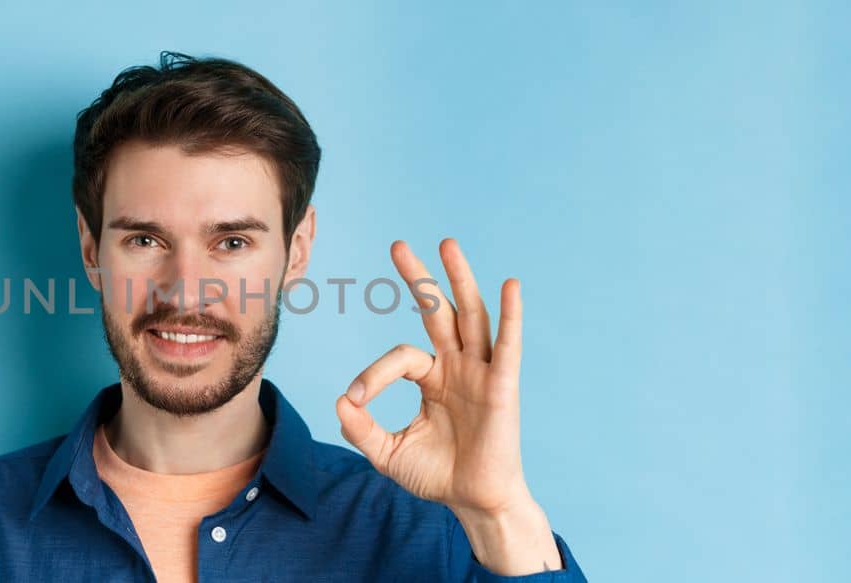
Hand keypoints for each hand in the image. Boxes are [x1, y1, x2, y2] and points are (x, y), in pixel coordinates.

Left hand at [335, 239, 560, 574]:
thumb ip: (361, 428)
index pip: (399, 357)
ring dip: (460, 279)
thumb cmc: (436, 475)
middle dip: (419, 278)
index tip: (355, 398)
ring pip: (471, 316)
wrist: (473, 502)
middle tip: (397, 246)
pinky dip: (511, 315)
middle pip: (438, 311)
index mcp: (431, 377)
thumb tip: (339, 401)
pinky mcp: (503, 386)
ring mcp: (482, 373)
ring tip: (447, 244)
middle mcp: (457, 367)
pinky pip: (508, 346)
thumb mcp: (387, 452)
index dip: (373, 375)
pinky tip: (510, 286)